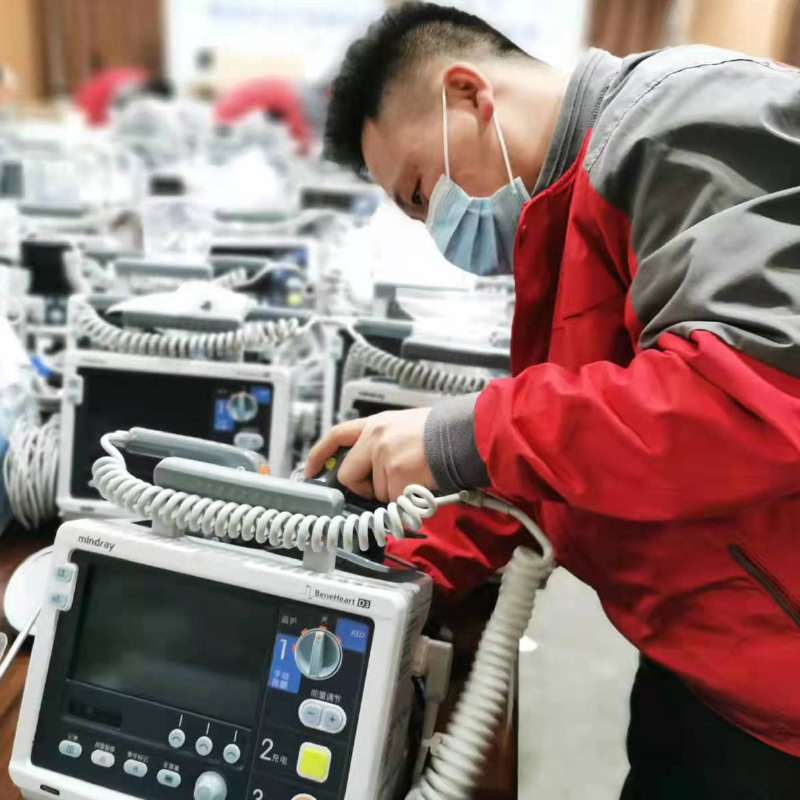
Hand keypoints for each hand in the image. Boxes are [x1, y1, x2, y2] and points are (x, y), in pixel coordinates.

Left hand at [305, 408, 435, 501]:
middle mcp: (374, 438)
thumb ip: (383, 442)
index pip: (336, 435)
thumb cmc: (443, 431)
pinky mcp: (395, 476)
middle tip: (384, 485)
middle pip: (348, 474)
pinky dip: (406, 499)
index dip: (318, 455)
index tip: (310, 470)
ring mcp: (383, 457)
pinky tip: (421, 484)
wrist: (463, 433)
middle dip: (363, 487)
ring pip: (376, 492)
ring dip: (394, 492)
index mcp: (376, 423)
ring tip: (416, 476)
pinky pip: (393, 500)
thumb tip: (372, 466)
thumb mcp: (406, 425)